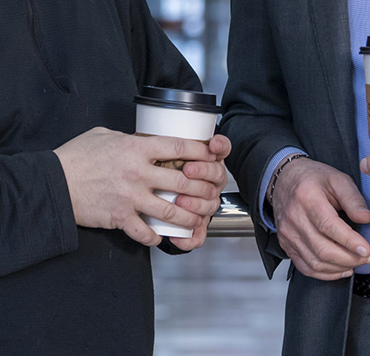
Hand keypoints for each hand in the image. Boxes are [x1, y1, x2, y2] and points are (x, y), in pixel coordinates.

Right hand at [54, 127, 221, 246]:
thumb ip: (126, 138)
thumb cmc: (75, 157)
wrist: (53, 183)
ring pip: (170, 210)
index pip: (178, 146)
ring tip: (194, 220)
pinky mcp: (119, 217)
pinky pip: (145, 232)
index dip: (200, 151)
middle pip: (182, 181)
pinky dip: (156, 237)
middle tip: (208, 193)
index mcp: (135, 148)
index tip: (210, 154)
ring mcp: (129, 196)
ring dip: (187, 217)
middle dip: (201, 189)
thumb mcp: (103, 135)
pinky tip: (160, 237)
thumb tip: (139, 140)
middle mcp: (137, 172)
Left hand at [166, 133, 231, 251]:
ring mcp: (204, 203)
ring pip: (211, 204)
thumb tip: (168, 132)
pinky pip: (199, 234)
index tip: (211, 145)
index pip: (221, 149)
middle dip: (204, 172)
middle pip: (218, 175)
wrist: (147, 196)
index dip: (219, 147)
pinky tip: (178, 236)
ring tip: (180, 201)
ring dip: (197, 203)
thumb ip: (166, 140)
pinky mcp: (195, 224)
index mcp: (205, 160)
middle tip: (187, 170)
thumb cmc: (155, 168)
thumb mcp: (158, 149)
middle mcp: (208, 181)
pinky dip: (190, 237)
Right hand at [270, 156, 369, 279]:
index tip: (367, 250)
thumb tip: (366, 218)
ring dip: (341, 268)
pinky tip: (341, 269)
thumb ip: (353, 198)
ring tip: (358, 262)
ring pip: (316, 262)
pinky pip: (306, 267)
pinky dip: (326, 274)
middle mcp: (294, 218)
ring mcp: (288, 234)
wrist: (283, 180)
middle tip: (369, 257)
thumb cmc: (311, 179)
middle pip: (323, 249)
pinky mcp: (286, 245)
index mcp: (307, 197)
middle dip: (350, 258)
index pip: (329, 226)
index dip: (349, 241)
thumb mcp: (337, 179)